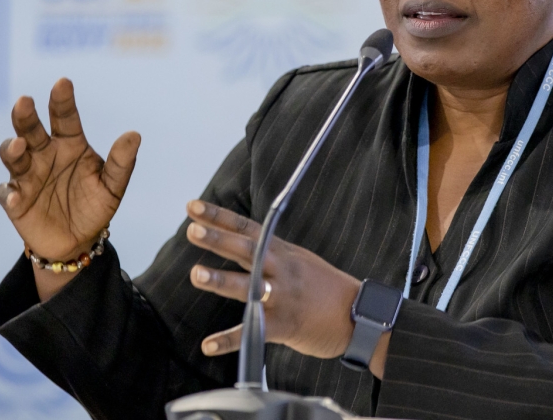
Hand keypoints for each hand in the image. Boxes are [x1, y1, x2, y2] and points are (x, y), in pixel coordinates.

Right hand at [0, 78, 139, 289]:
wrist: (79, 240)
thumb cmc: (95, 205)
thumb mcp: (113, 185)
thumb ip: (122, 162)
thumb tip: (134, 135)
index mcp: (70, 145)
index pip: (65, 118)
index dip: (63, 100)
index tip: (63, 82)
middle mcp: (45, 154)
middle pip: (31, 130)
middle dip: (25, 116)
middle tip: (25, 101)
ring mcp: (27, 176)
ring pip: (13, 156)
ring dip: (13, 149)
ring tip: (20, 146)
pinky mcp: (16, 200)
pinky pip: (8, 193)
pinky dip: (9, 193)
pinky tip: (16, 195)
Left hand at [184, 200, 388, 375]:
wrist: (358, 315)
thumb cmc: (324, 287)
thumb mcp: (299, 260)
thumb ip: (270, 252)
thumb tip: (239, 239)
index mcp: (283, 252)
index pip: (247, 229)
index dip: (220, 217)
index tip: (193, 207)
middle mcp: (282, 270)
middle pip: (247, 251)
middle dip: (219, 240)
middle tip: (193, 230)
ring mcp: (283, 297)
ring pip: (249, 287)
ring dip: (222, 281)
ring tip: (196, 274)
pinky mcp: (285, 325)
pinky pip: (253, 332)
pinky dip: (229, 340)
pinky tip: (208, 345)